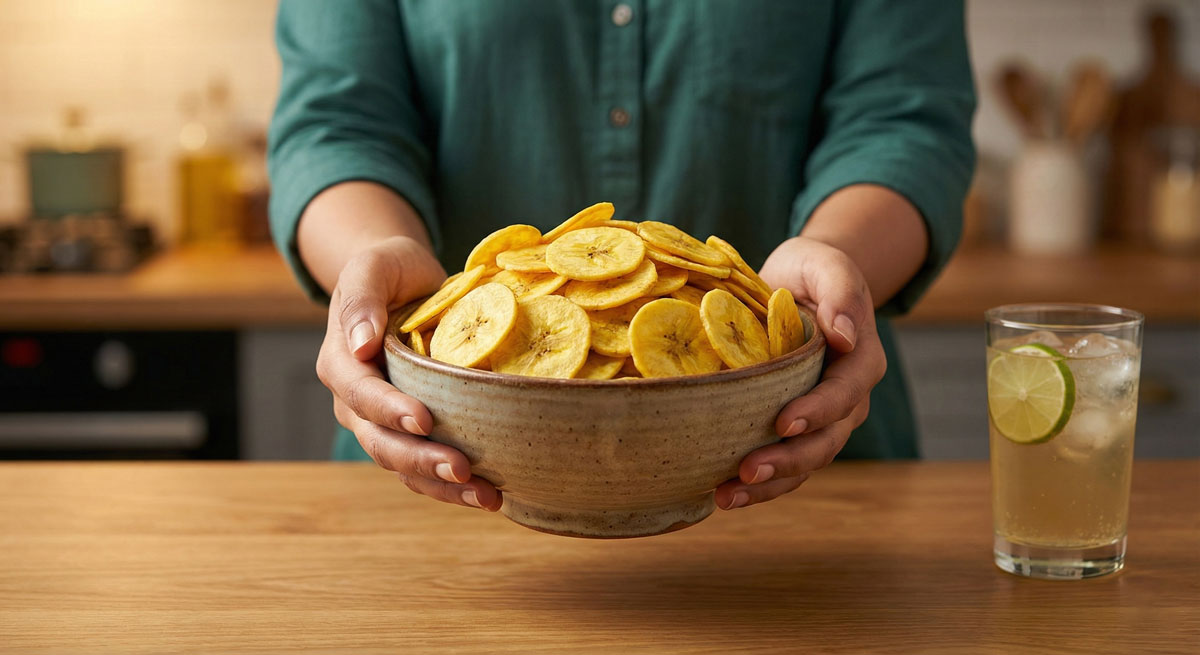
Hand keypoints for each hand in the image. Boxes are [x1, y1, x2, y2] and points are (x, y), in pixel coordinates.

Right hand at [315, 236, 503, 510]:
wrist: (403, 282)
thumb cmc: (389, 269)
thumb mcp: (373, 265)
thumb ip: (362, 297)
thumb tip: (359, 343)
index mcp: (340, 363)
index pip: (360, 394)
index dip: (389, 410)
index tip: (424, 419)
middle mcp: (355, 402)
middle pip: (381, 442)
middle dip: (421, 459)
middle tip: (462, 469)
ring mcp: (382, 424)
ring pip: (403, 467)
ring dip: (442, 486)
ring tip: (487, 496)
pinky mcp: (411, 434)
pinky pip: (425, 469)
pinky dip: (453, 487)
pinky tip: (491, 494)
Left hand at [714, 236, 885, 509]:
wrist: (797, 282)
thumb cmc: (812, 271)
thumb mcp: (827, 265)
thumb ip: (841, 293)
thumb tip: (845, 337)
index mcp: (860, 361)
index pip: (845, 394)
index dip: (817, 411)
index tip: (784, 422)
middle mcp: (846, 399)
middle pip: (825, 441)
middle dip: (788, 461)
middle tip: (748, 471)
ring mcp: (819, 420)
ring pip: (803, 464)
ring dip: (768, 486)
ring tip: (726, 496)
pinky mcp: (791, 430)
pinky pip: (782, 465)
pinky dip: (756, 485)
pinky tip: (719, 493)